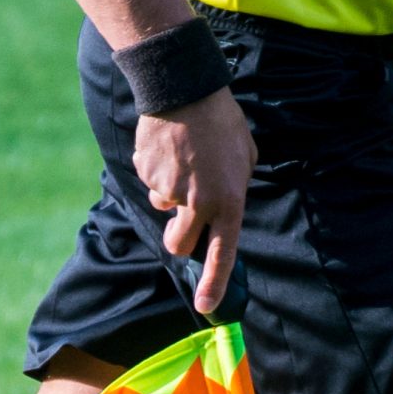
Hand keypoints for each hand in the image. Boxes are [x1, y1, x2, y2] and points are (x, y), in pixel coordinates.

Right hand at [134, 86, 255, 315]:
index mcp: (229, 201)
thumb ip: (237, 184)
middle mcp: (199, 203)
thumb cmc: (222, 121)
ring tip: (181, 161)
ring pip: (162, 208)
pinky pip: (149, 181)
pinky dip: (156, 169)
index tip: (206, 306)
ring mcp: (169, 190)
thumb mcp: (245, 155)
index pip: (223, 253)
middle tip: (180, 218)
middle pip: (178, 244)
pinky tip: (168, 146)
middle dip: (176, 237)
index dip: (213, 283)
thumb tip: (224, 203)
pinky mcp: (147, 173)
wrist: (185, 88)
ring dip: (167, 195)